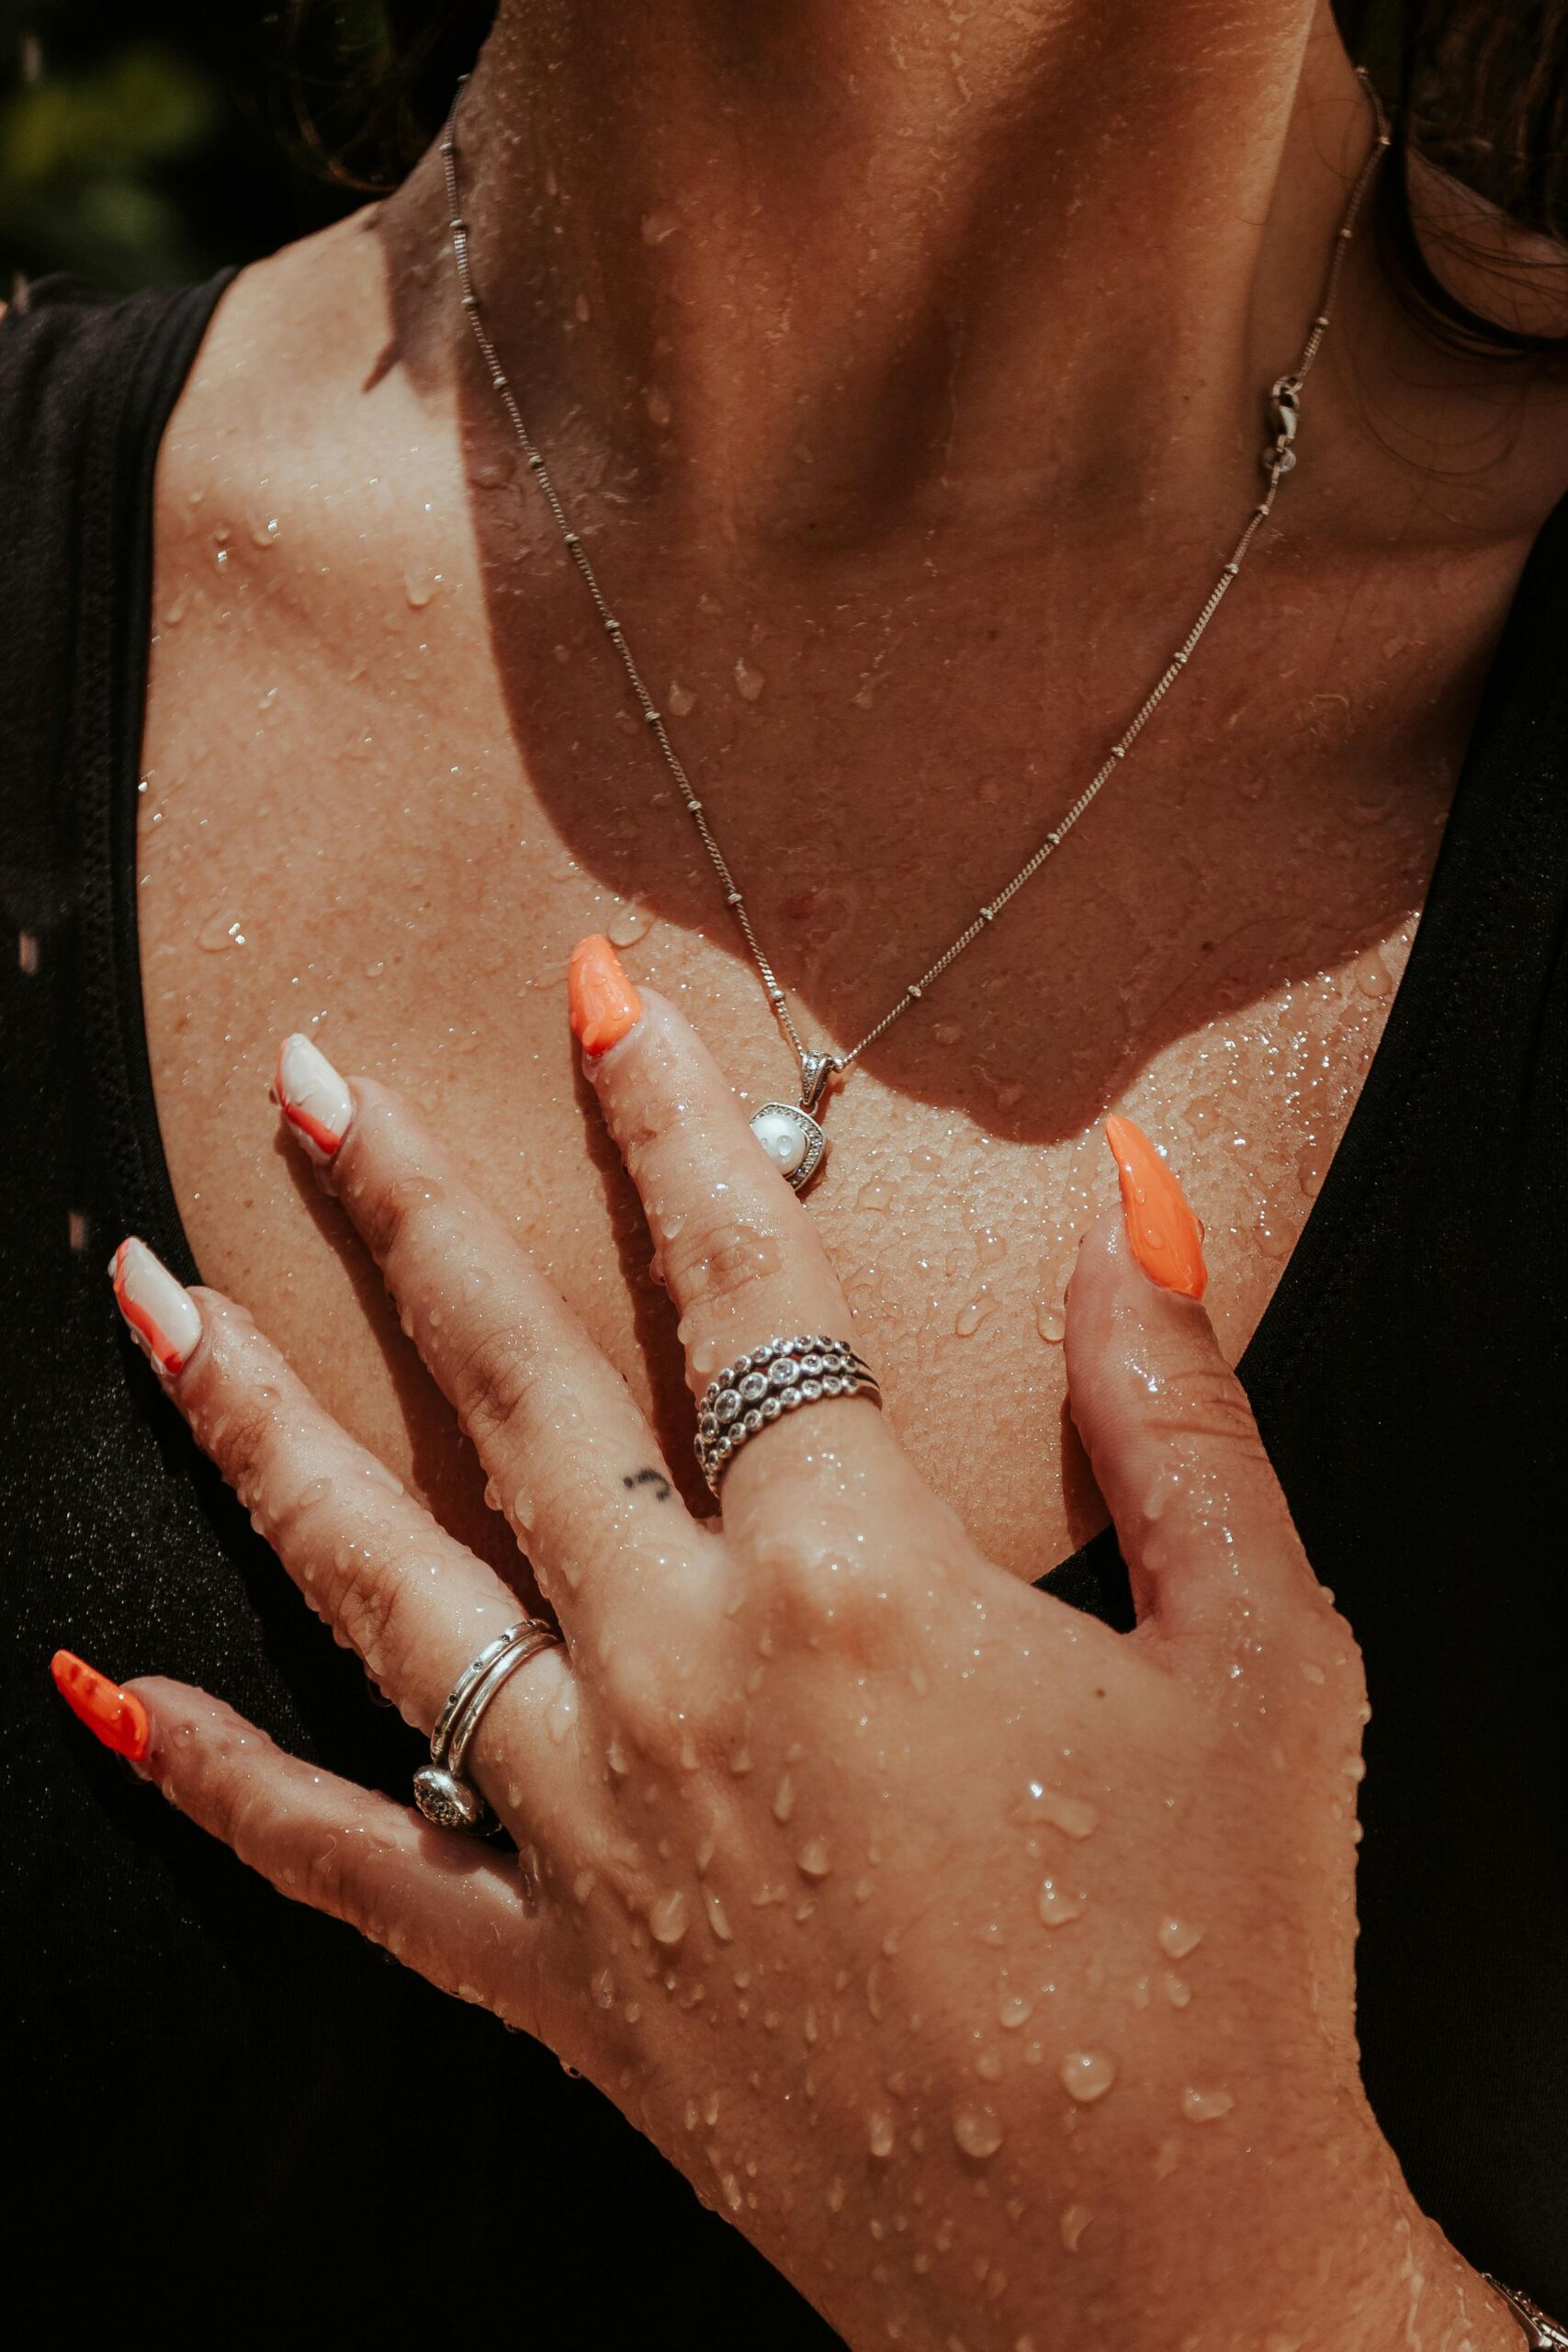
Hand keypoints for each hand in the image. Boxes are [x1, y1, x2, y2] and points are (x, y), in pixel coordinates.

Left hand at [64, 939, 1514, 2350]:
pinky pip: (343, 1862)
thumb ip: (1179, 1407)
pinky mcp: (554, 1978)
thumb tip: (1131, 1203)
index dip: (666, 1119)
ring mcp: (593, 1833)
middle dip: (405, 1212)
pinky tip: (102, 1687)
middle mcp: (687, 1683)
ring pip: (378, 1583)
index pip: (742, 1286)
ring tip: (151, 1296)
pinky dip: (213, 1776)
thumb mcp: (1264, 1653)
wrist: (1155, 2272)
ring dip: (259, 1424)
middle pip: (514, 1391)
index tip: (593, 995)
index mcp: (860, 1585)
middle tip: (305, 1079)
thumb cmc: (1228, 1954)